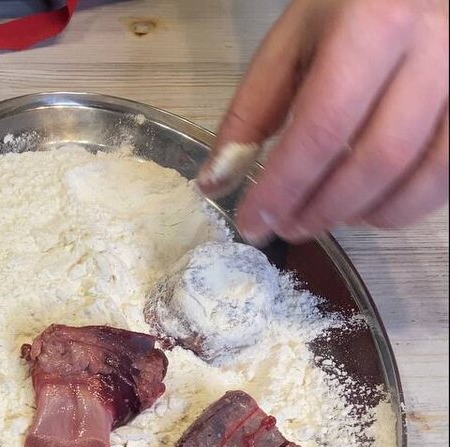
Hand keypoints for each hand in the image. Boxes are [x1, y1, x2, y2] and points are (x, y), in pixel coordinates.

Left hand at [200, 0, 447, 243]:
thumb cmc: (352, 7)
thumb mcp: (292, 41)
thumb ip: (252, 110)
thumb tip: (215, 183)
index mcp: (373, 27)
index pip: (324, 126)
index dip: (284, 186)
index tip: (251, 222)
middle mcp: (434, 50)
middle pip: (377, 158)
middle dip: (323, 208)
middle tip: (285, 227)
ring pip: (426, 174)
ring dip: (367, 213)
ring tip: (321, 218)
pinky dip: (407, 204)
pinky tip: (367, 206)